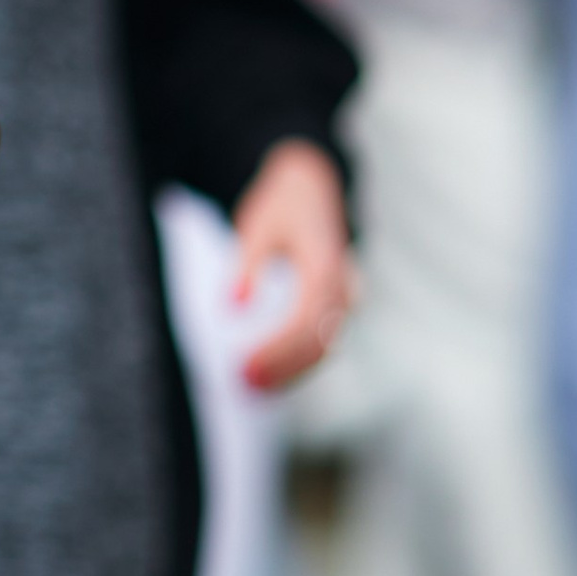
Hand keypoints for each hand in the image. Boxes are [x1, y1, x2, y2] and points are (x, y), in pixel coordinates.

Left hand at [229, 138, 354, 392]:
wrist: (311, 186)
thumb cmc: (282, 206)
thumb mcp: (258, 225)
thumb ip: (246, 264)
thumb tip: (233, 306)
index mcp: (325, 263)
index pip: (307, 319)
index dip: (279, 348)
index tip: (246, 365)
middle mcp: (342, 284)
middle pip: (319, 341)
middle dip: (284, 368)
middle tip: (244, 385)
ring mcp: (343, 296)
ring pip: (324, 346)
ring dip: (292, 371)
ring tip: (253, 390)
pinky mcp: (334, 304)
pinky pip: (322, 340)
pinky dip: (299, 362)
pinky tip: (270, 376)